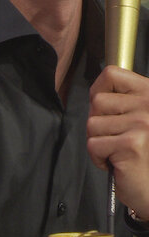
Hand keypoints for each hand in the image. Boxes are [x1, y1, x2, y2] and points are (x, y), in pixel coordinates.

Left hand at [87, 66, 148, 214]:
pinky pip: (93, 144)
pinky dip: (98, 157)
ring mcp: (143, 123)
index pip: (112, 74)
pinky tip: (117, 162)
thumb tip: (95, 91)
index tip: (105, 109)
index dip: (99, 90)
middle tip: (115, 138)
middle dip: (98, 122)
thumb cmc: (145, 155)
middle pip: (97, 101)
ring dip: (98, 141)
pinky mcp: (132, 143)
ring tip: (118, 151)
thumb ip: (123, 101)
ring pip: (93, 123)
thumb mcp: (139, 118)